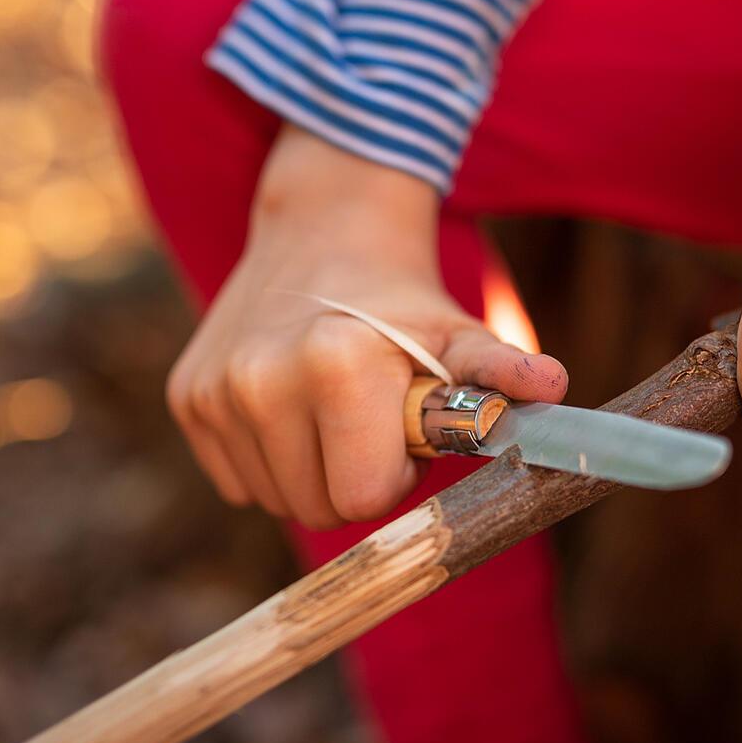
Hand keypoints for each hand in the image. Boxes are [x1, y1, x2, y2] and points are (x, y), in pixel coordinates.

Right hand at [166, 127, 567, 527]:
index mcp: (333, 365)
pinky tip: (290, 407)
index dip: (393, 474)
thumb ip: (501, 369)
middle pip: (317, 509)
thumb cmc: (403, 302)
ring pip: (276, 500)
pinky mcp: (186, 399)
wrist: (324, 233)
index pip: (364, 499)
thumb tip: (555, 387)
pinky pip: (237, 482)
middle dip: (354, 476)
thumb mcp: (458, 332)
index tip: (401, 426)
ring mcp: (213, 392)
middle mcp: (259, 379)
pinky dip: (270, 460)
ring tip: (331, 407)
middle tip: (369, 417)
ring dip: (312, 470)